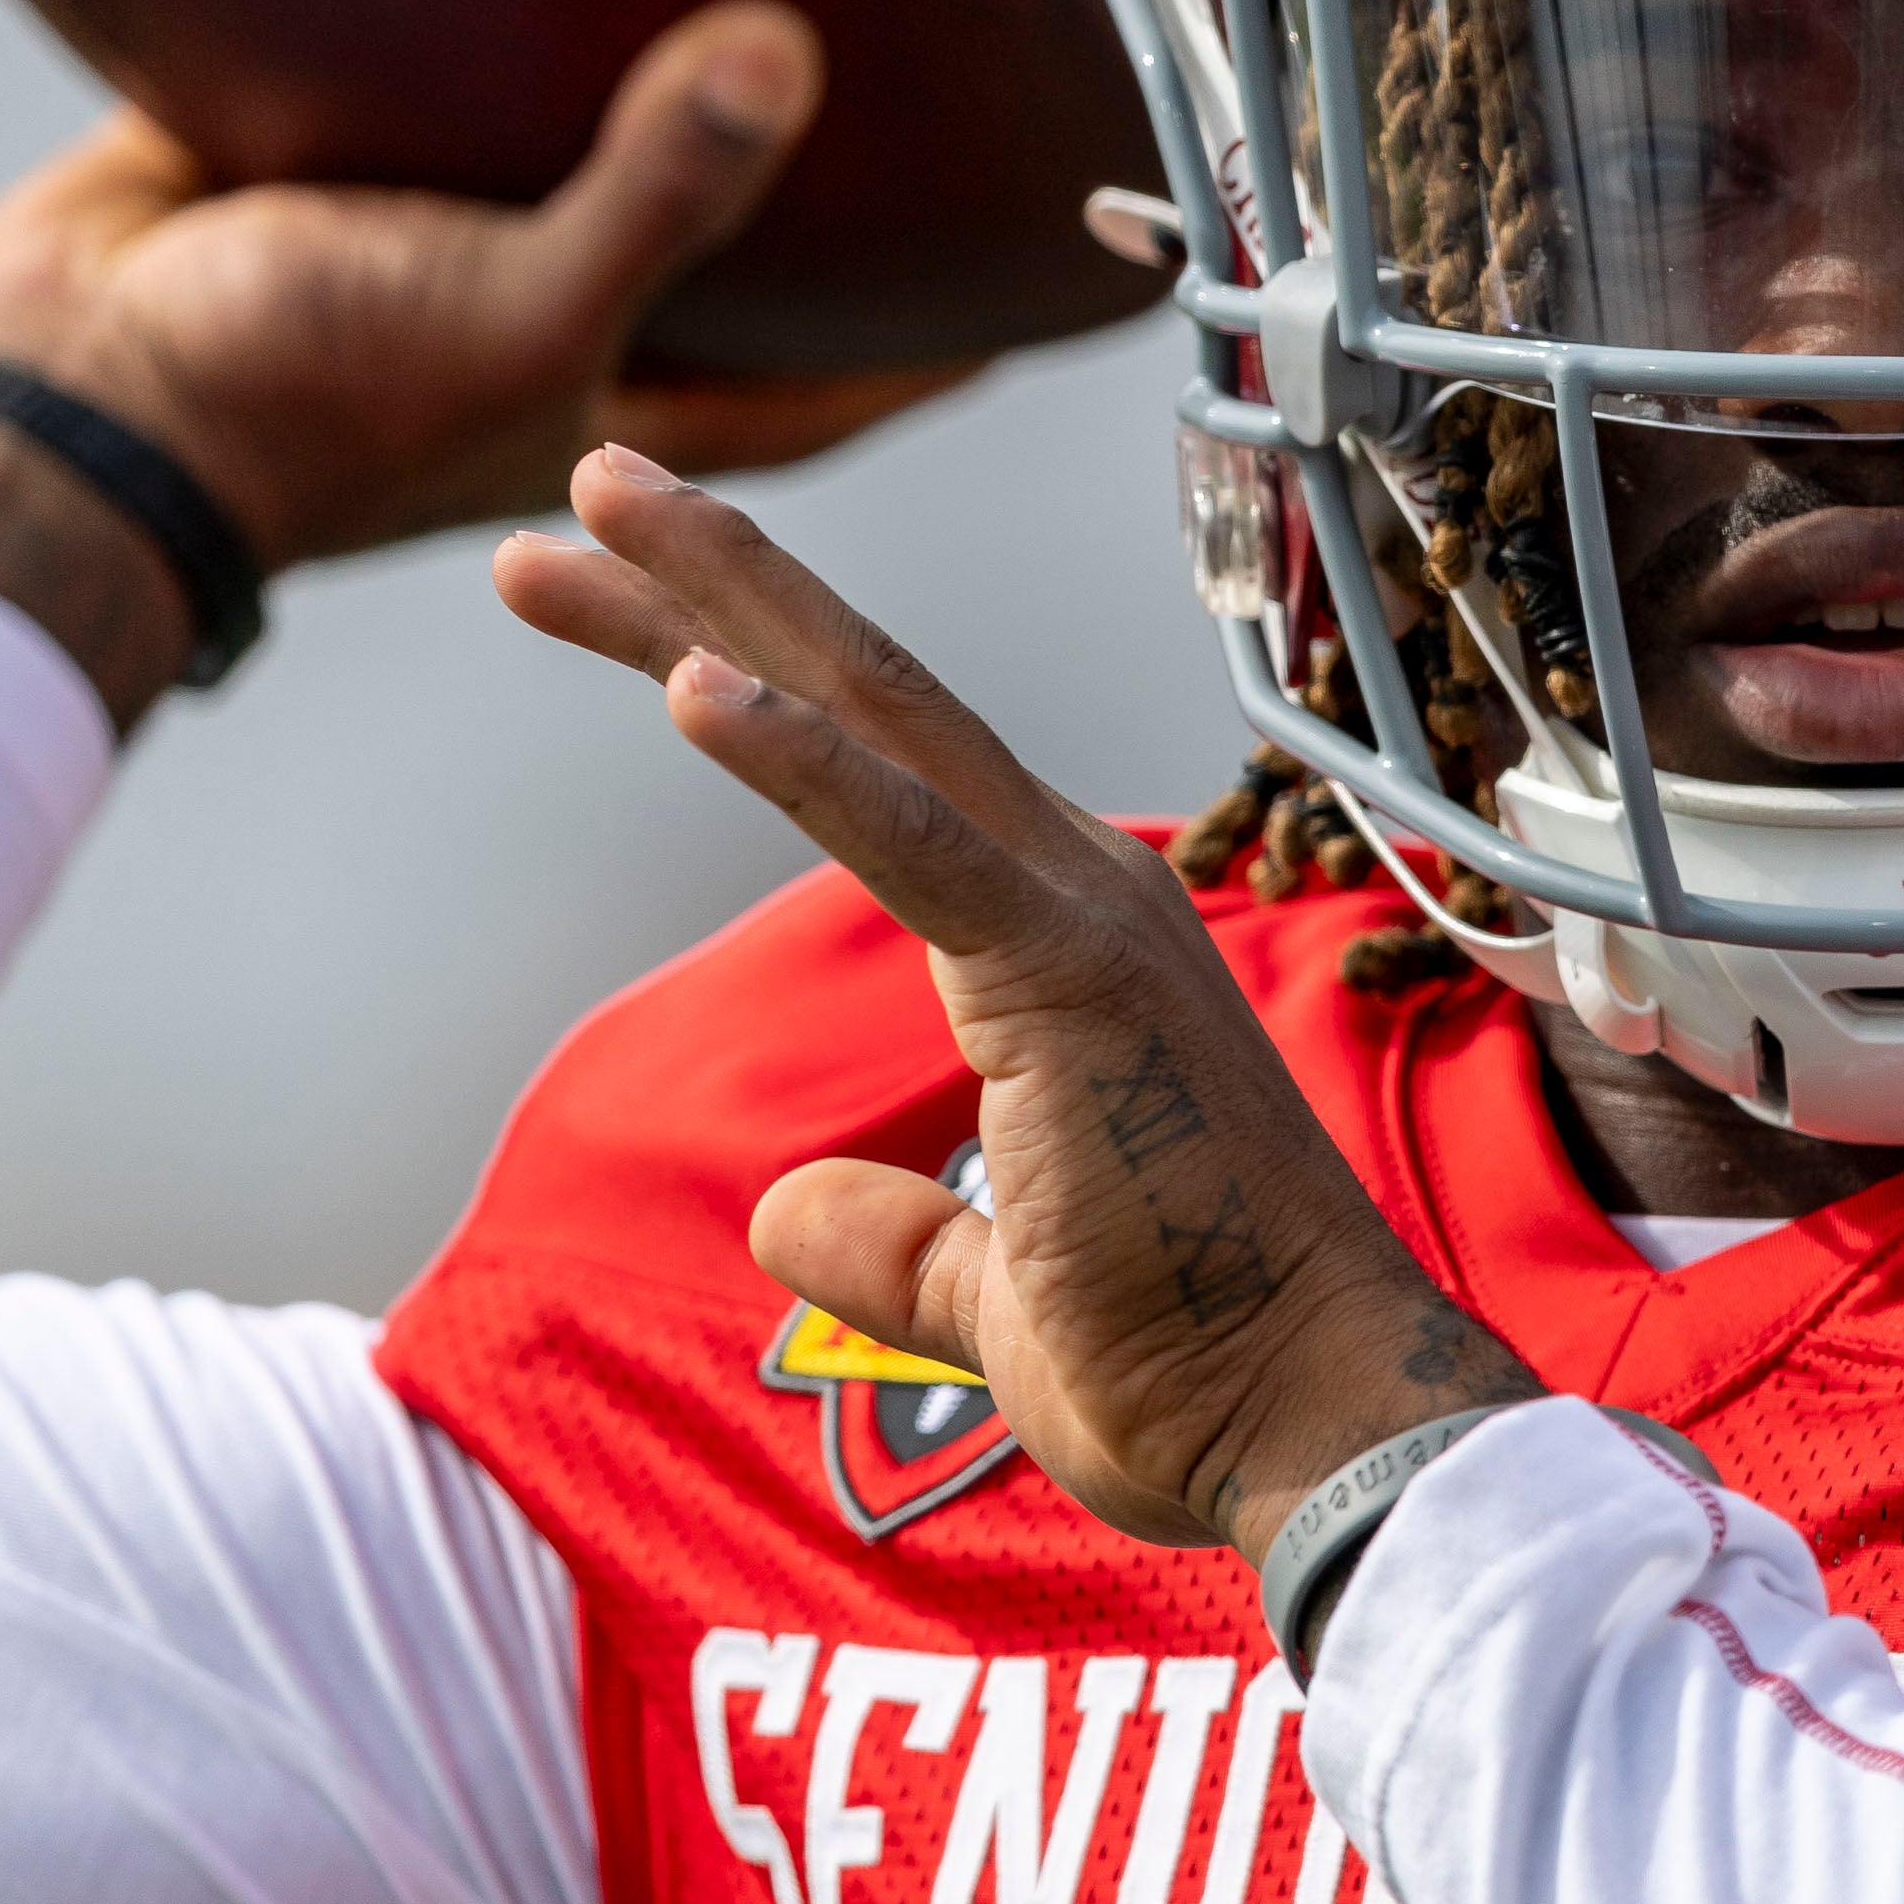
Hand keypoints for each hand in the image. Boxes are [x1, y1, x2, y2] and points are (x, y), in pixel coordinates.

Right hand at [0, 0, 966, 573]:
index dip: (960, 323)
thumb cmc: (307, 401)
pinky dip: (480, 4)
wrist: (60, 394)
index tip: (1060, 250)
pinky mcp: (337, 162)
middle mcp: (571, 320)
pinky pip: (440, 74)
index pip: (860, 372)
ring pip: (591, 148)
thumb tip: (783, 55)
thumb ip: (662, 188)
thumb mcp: (523, 301)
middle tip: (930, 48)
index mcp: (650, 404)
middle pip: (743, 247)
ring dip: (649, 68)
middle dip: (820, 175)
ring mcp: (454, 242)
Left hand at [495, 449, 1546, 1564]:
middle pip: (868, 696)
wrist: (1318, 1423)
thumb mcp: (991, 1298)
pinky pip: (909, 842)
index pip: (883, 773)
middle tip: (584, 481)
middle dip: (711, 581)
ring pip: (876, 715)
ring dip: (722, 602)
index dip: (749, 676)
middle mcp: (1082, 891)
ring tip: (592, 495)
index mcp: (1066, 947)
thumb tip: (781, 1214)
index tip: (623, 620)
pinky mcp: (1069, 976)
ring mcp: (1083, 918)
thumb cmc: (1192, 1366)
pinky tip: (688, 682)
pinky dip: (799, 756)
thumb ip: (888, 1240)